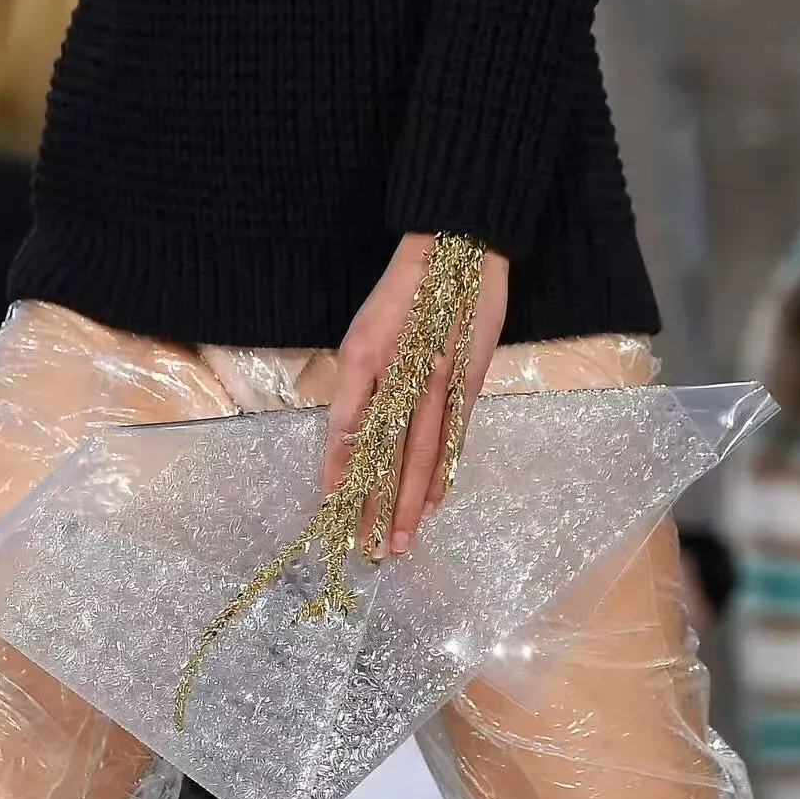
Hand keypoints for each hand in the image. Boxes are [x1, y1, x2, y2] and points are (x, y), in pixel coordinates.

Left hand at [323, 233, 508, 554]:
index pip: (348, 430)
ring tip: (402, 540)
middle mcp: (403, 377)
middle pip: (388, 456)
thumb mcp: (362, 330)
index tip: (331, 510)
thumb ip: (358, 381)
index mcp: (365, 359)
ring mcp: (440, 384)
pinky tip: (435, 502)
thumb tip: (353, 431)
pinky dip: (442, 473)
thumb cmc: (402, 288)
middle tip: (372, 550)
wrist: (458, 248)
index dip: (339, 473)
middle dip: (380, 506)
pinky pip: (452, 440)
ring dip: (412, 502)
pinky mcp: (468, 385)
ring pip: (423, 456)